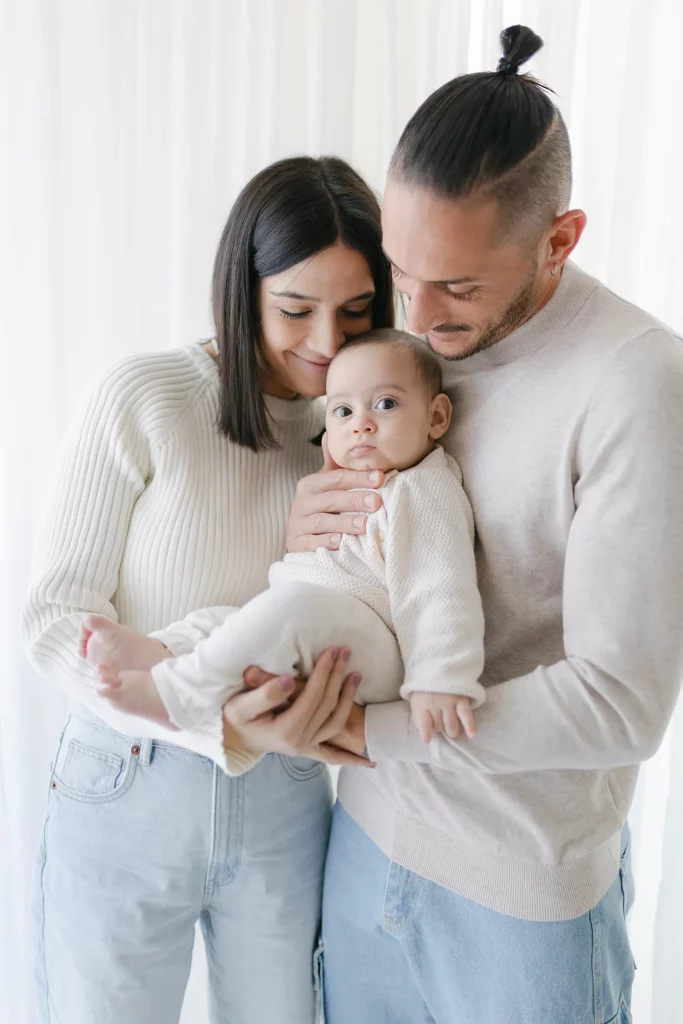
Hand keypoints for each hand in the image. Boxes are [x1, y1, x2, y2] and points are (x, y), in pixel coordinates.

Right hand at [222, 648, 370, 765]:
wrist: (230, 737)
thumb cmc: (234, 717)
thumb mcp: (241, 704)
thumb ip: (265, 693)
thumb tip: (289, 682)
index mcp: (286, 731)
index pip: (313, 696)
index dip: (324, 672)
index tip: (331, 651)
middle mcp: (299, 742)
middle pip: (327, 705)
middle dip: (337, 675)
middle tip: (344, 651)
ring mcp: (305, 747)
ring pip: (336, 722)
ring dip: (349, 698)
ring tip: (356, 674)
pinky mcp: (307, 749)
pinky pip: (333, 755)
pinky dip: (351, 758)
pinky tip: (369, 762)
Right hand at [286, 434, 383, 552]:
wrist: (298, 539)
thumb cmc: (318, 509)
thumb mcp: (324, 485)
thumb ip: (333, 464)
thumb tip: (332, 433)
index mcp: (311, 484)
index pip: (337, 478)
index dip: (359, 477)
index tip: (380, 477)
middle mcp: (302, 502)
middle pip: (331, 499)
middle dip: (354, 499)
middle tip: (376, 502)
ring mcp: (298, 524)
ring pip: (322, 521)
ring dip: (344, 523)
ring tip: (365, 525)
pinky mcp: (296, 544)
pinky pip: (311, 543)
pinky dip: (326, 542)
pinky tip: (341, 542)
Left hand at [409, 692, 476, 743]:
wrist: (436, 669)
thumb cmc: (425, 692)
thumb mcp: (416, 703)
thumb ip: (419, 718)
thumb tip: (425, 734)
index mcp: (422, 705)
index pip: (423, 722)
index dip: (425, 732)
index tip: (427, 740)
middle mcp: (435, 705)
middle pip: (439, 726)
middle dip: (440, 729)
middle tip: (441, 726)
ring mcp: (449, 702)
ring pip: (451, 725)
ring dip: (452, 731)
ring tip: (452, 731)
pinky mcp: (461, 700)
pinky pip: (466, 715)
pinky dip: (470, 726)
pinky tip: (471, 734)